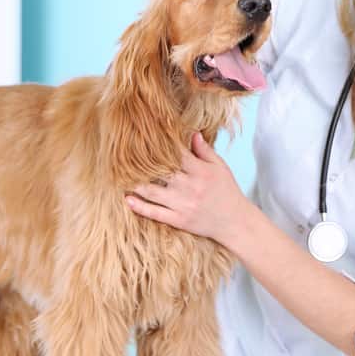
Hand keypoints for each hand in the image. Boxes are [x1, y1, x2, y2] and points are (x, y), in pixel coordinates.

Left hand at [125, 132, 247, 243]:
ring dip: (135, 183)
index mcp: (200, 171)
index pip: (176, 154)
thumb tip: (192, 133)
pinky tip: (127, 199)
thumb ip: (205, 151)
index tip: (144, 137)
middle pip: (160, 172)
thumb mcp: (220, 168)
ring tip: (119, 175)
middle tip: (122, 154)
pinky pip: (155, 213)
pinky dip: (140, 207)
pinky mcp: (179, 221)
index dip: (159, 145)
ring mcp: (183, 205)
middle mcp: (189, 187)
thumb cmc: (227, 191)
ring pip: (152, 192)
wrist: (234, 222)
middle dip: (141, 163)